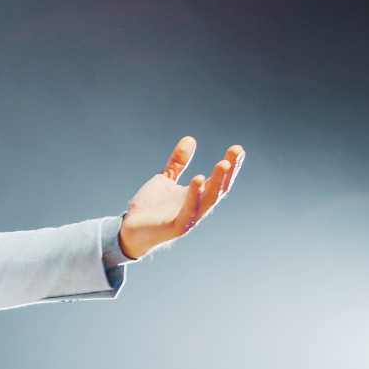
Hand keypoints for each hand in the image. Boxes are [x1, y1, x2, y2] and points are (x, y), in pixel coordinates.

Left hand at [118, 136, 243, 258]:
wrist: (130, 229)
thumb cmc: (151, 207)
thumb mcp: (165, 179)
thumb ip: (178, 163)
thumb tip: (190, 139)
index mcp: (197, 197)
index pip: (219, 180)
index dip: (230, 165)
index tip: (238, 149)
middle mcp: (197, 207)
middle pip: (219, 188)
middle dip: (229, 170)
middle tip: (237, 151)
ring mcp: (189, 218)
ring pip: (208, 199)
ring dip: (217, 181)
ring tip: (224, 163)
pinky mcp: (176, 226)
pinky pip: (188, 210)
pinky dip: (194, 194)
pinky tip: (199, 178)